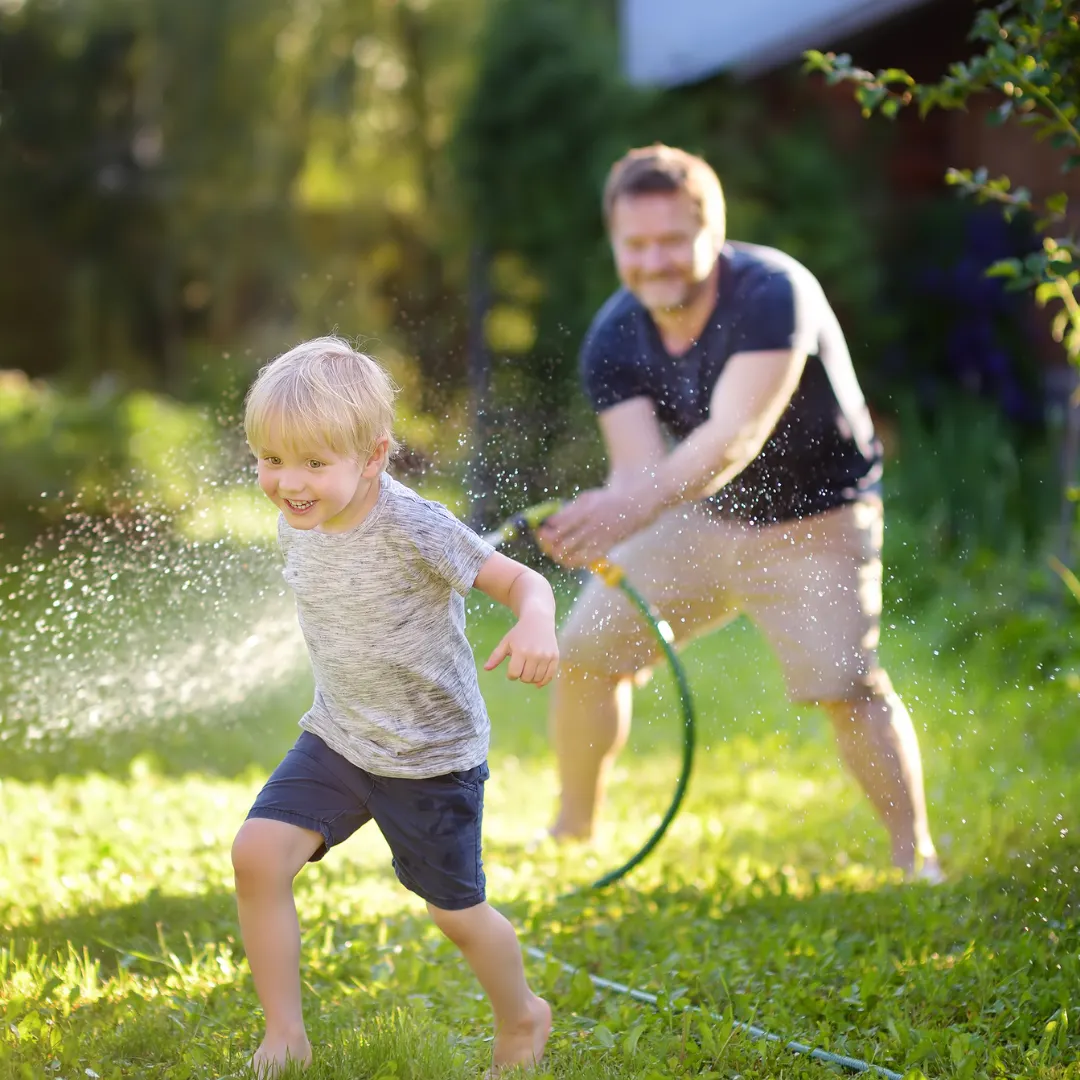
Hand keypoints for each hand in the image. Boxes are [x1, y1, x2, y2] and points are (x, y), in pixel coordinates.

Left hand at [484, 613, 559, 686]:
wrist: (538, 620)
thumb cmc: (519, 632)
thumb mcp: (506, 642)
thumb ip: (496, 656)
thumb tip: (486, 669)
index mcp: (520, 651)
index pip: (514, 674)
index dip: (511, 674)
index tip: (512, 668)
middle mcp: (534, 655)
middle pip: (526, 678)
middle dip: (521, 676)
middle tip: (521, 668)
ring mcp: (546, 657)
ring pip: (537, 679)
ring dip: (531, 679)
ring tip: (529, 671)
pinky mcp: (555, 657)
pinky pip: (549, 676)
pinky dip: (543, 681)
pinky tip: (538, 681)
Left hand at [535, 485, 656, 567]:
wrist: (633, 507)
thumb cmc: (605, 501)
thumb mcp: (586, 498)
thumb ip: (568, 511)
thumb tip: (549, 523)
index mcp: (584, 509)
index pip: (557, 524)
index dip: (545, 531)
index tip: (542, 531)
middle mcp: (590, 525)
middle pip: (561, 542)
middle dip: (548, 546)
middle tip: (546, 544)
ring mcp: (598, 538)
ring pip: (570, 554)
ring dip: (558, 556)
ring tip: (556, 552)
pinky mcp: (604, 548)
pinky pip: (583, 561)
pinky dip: (572, 562)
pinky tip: (568, 559)